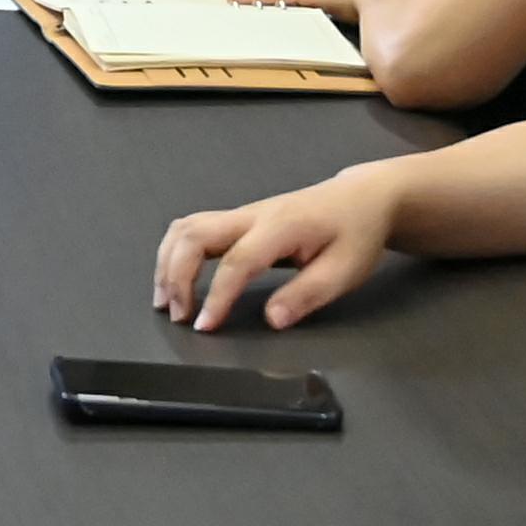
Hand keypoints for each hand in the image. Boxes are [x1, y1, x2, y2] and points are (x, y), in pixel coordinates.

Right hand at [153, 169, 402, 330]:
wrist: (360, 198)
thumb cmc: (355, 235)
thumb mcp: (345, 272)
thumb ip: (307, 295)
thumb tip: (272, 319)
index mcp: (280, 227)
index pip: (237, 262)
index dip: (216, 297)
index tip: (205, 327)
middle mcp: (252, 214)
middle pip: (195, 235)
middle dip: (176, 275)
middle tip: (176, 315)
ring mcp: (241, 213)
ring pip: (186, 227)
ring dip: (167, 262)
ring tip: (164, 300)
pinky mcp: (237, 218)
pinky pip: (193, 227)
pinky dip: (174, 252)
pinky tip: (173, 276)